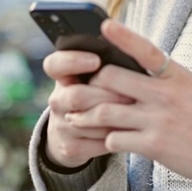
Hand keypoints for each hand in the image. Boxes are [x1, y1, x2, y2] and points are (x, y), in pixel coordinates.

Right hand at [41, 47, 132, 169]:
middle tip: (130, 95)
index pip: (54, 64)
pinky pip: (98, 142)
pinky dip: (117, 137)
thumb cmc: (95, 93)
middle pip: (76, 96)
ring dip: (114, 118)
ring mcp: (62, 125)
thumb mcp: (93, 76)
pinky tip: (130, 130)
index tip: (96, 60)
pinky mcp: (71, 147)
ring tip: (136, 113)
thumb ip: (104, 62)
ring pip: (89, 122)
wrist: (75, 133)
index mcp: (62, 77)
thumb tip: (125, 43)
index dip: (73, 61)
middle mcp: (57, 100)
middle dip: (106, 95)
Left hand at [66, 20, 191, 190]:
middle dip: (92, 84)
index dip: (124, 36)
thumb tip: (142, 63)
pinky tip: (108, 140)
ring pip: (105, 111)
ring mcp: (159, 120)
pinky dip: (106, 139)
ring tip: (78, 118)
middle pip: (111, 79)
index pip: (146, 50)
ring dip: (87, 116)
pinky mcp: (154, 145)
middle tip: (83, 90)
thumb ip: (168, 76)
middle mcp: (165, 95)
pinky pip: (115, 139)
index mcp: (176, 76)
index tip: (105, 26)